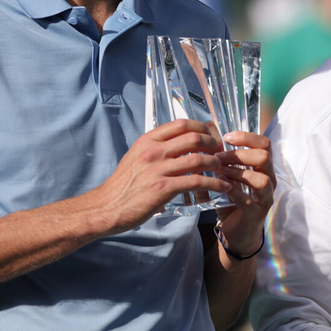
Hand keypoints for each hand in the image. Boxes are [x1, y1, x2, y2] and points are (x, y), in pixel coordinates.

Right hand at [94, 119, 231, 233]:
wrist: (107, 207)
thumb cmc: (123, 185)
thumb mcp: (136, 157)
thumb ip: (156, 149)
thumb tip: (178, 145)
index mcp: (148, 140)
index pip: (181, 124)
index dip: (202, 128)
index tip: (211, 136)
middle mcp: (154, 151)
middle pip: (194, 137)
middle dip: (213, 144)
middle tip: (220, 153)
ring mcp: (158, 169)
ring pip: (198, 159)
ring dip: (216, 164)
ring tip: (223, 170)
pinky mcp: (163, 188)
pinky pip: (196, 181)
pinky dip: (214, 183)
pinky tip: (222, 187)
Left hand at [213, 130, 273, 256]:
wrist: (236, 232)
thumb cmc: (232, 200)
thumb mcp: (228, 176)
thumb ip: (221, 158)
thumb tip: (204, 134)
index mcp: (264, 168)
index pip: (265, 143)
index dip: (247, 137)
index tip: (226, 137)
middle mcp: (269, 180)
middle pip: (264, 157)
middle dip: (239, 154)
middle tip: (219, 157)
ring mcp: (265, 198)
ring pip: (261, 178)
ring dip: (238, 172)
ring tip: (220, 171)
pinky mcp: (256, 214)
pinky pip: (248, 200)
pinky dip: (233, 190)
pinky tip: (221, 185)